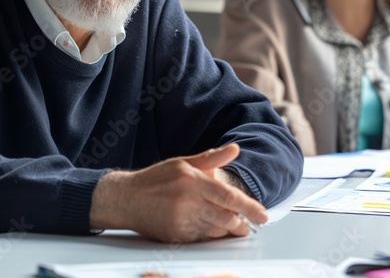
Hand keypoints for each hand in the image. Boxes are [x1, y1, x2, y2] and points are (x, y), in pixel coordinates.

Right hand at [90, 143, 267, 242]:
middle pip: (226, 218)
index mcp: (193, 181)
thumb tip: (234, 149)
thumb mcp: (183, 162)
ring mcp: (182, 221)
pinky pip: (201, 239)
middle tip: (248, 225)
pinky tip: (213, 230)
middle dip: (241, 224)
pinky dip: (211, 236)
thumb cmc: (156, 179)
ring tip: (233, 227)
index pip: (229, 197)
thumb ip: (212, 158)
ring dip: (227, 231)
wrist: (126, 199)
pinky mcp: (176, 236)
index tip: (263, 215)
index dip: (250, 208)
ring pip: (215, 231)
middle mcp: (188, 202)